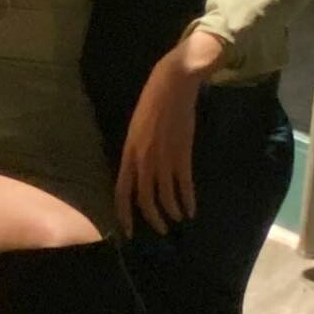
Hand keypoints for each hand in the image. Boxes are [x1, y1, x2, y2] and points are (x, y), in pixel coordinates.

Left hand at [114, 29, 223, 236]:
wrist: (173, 83)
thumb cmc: (152, 101)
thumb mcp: (135, 128)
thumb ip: (135, 151)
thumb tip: (137, 173)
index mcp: (128, 152)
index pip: (122, 191)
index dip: (125, 213)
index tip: (130, 230)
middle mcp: (143, 159)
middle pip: (144, 199)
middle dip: (152, 218)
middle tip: (160, 230)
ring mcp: (164, 157)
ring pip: (165, 195)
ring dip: (172, 212)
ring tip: (178, 220)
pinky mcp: (183, 153)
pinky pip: (184, 184)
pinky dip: (188, 200)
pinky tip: (191, 210)